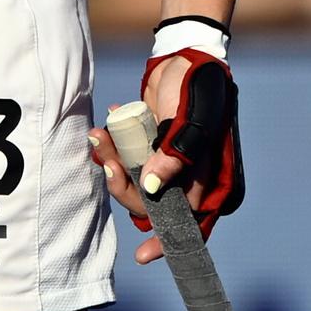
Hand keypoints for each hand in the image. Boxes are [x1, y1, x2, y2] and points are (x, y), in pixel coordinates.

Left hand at [90, 48, 242, 267]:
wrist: (183, 56)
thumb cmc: (197, 86)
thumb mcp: (192, 119)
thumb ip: (175, 154)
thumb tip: (151, 188)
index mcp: (211, 180)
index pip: (191, 224)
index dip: (167, 242)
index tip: (142, 254)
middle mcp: (190, 179)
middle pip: (151, 205)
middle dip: (124, 187)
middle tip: (108, 162)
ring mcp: (168, 167)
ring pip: (134, 186)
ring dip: (112, 166)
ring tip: (100, 137)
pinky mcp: (149, 152)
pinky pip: (126, 166)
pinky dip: (112, 153)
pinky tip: (105, 133)